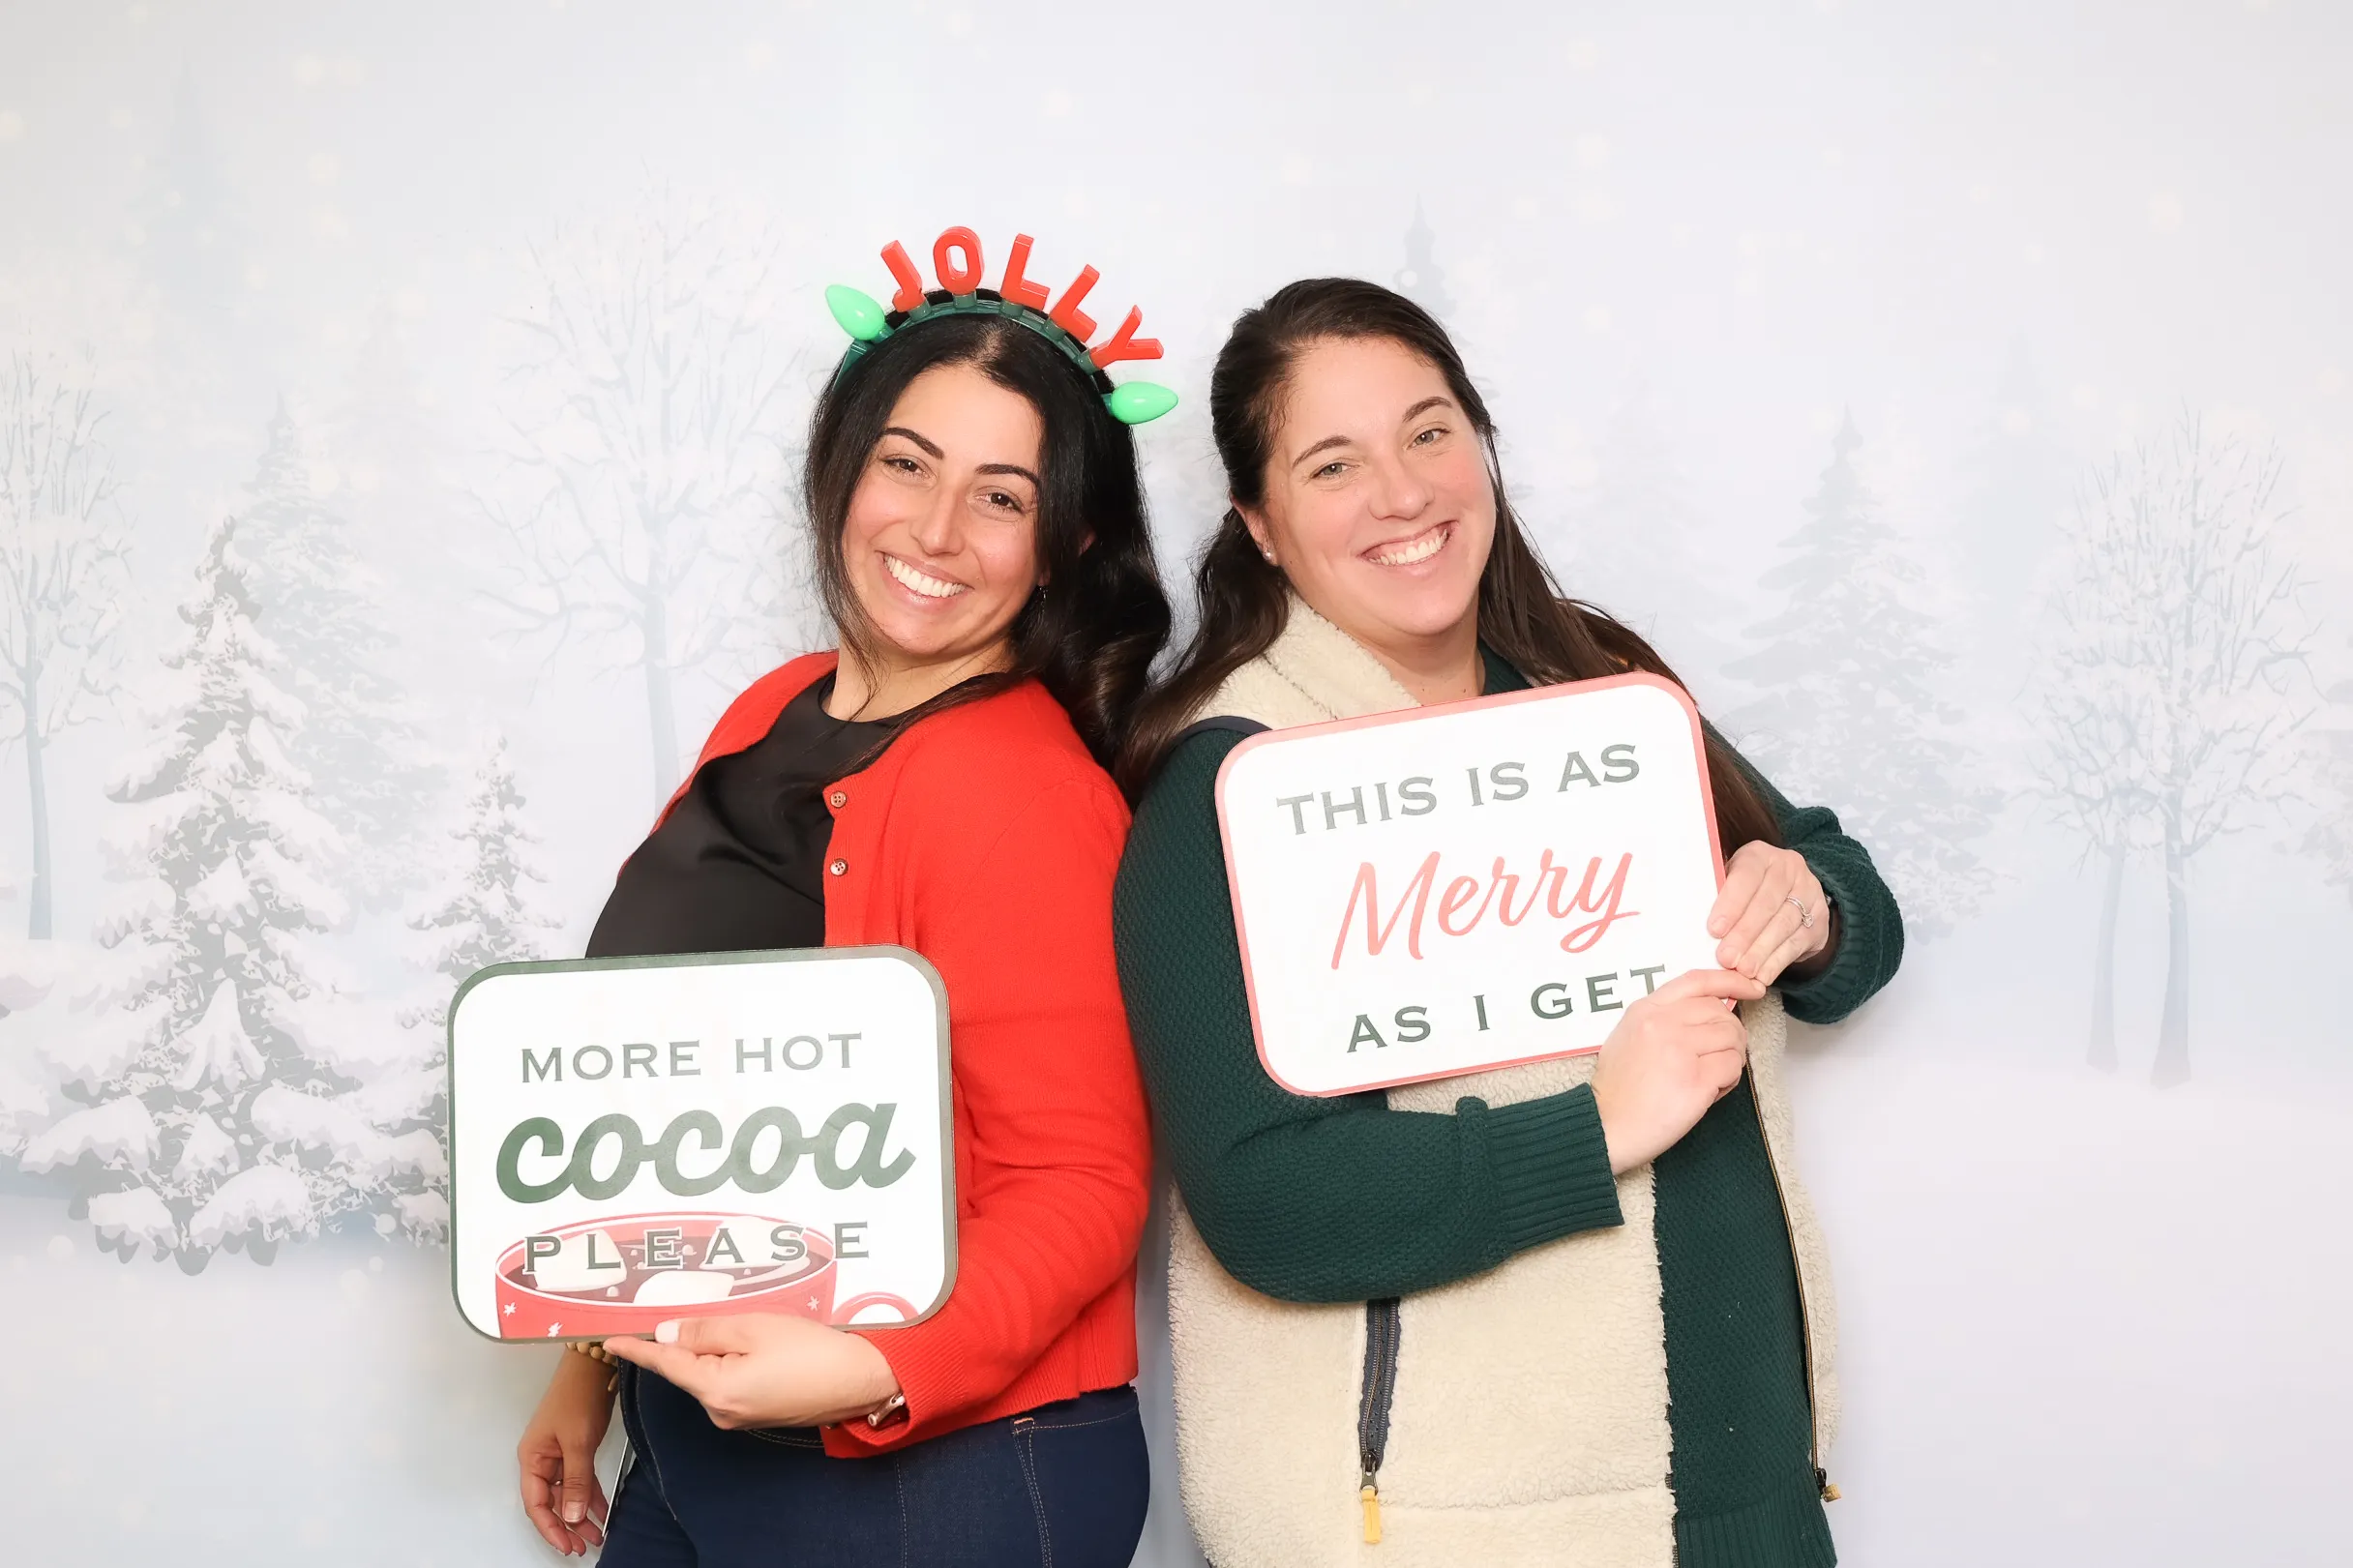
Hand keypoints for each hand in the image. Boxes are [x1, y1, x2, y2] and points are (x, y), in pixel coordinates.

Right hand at [518, 1349, 614, 1556]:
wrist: (593, 1365)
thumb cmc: (577, 1396)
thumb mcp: (577, 1442)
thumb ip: (576, 1480)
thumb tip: (573, 1516)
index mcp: (532, 1458)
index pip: (536, 1503)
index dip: (550, 1527)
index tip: (566, 1545)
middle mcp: (542, 1459)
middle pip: (551, 1502)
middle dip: (567, 1526)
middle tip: (583, 1546)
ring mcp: (559, 1454)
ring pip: (568, 1493)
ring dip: (580, 1514)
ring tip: (596, 1536)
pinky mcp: (576, 1448)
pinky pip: (581, 1480)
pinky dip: (590, 1496)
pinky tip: (602, 1512)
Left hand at [601, 1313, 901, 1430]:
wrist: (862, 1381)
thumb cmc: (813, 1352)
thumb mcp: (755, 1328)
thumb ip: (706, 1330)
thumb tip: (666, 1332)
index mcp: (716, 1390)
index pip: (666, 1364)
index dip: (638, 1349)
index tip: (608, 1341)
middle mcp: (722, 1411)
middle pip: (693, 1366)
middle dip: (700, 1338)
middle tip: (726, 1313)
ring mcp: (741, 1417)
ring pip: (714, 1372)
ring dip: (724, 1347)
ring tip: (761, 1329)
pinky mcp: (758, 1414)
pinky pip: (733, 1381)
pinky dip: (739, 1361)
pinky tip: (767, 1347)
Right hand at [1590, 967, 1765, 1172]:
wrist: (1605, 1126)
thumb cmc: (1617, 1090)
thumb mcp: (1627, 1036)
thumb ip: (1661, 1018)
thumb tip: (1704, 1013)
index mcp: (1646, 1009)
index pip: (1698, 981)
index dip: (1731, 980)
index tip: (1750, 987)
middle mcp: (1663, 1022)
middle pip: (1720, 1012)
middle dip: (1730, 1033)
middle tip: (1719, 1056)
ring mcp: (1680, 1049)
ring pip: (1732, 1037)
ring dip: (1731, 1058)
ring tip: (1711, 1077)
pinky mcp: (1696, 1079)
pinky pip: (1732, 1066)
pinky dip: (1729, 1080)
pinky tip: (1710, 1092)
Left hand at [1709, 842, 1831, 985]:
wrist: (1791, 894)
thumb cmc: (1747, 890)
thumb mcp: (1731, 881)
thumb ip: (1717, 895)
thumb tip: (1694, 922)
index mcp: (1760, 855)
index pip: (1746, 876)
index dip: (1731, 904)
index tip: (1715, 930)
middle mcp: (1789, 869)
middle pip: (1767, 903)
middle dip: (1744, 934)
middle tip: (1726, 958)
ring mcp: (1808, 893)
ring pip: (1783, 925)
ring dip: (1761, 951)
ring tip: (1743, 971)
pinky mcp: (1818, 920)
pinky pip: (1796, 943)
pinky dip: (1777, 962)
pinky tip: (1762, 976)